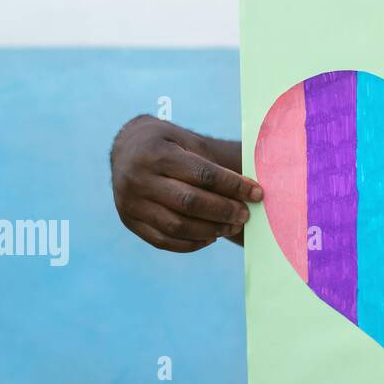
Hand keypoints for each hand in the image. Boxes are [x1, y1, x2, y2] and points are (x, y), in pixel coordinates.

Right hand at [110, 115, 261, 251]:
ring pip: (176, 226)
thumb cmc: (169, 144)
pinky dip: (191, 243)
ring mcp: (130, 204)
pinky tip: (211, 237)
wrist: (127, 148)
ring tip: (232, 226)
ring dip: (210, 230)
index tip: (257, 193)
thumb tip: (249, 190)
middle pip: (189, 203)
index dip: (234, 186)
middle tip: (245, 214)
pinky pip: (163, 241)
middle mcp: (139, 180)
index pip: (203, 175)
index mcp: (158, 154)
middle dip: (224, 211)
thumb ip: (212, 163)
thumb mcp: (187, 140)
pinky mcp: (129, 222)